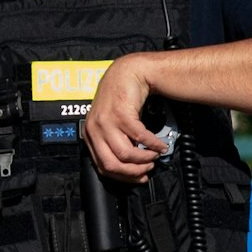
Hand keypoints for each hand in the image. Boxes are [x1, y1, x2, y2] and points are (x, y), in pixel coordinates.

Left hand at [82, 56, 160, 184]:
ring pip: (125, 154)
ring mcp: (106, 122)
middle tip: (148, 168)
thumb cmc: (121, 99)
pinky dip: (153, 144)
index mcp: (91, 135)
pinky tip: (160, 145)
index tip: (139, 177)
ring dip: (145, 159)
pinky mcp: (120, 114)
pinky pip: (140, 137)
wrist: (127, 74)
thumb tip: (131, 164)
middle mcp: (94, 130)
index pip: (103, 167)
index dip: (124, 177)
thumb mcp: (111, 124)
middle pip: (113, 164)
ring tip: (155, 155)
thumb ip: (114, 142)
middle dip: (134, 172)